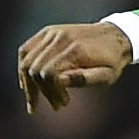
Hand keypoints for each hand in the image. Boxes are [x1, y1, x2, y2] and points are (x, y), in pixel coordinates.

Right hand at [16, 23, 133, 112]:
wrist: (115, 36)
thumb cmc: (112, 60)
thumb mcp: (107, 75)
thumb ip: (84, 79)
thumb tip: (60, 82)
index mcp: (75, 50)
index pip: (49, 73)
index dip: (52, 92)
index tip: (64, 103)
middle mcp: (60, 38)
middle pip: (35, 68)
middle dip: (41, 91)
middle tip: (55, 106)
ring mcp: (51, 33)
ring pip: (26, 59)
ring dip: (27, 82)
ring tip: (34, 101)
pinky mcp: (47, 32)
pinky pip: (26, 50)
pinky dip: (24, 67)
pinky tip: (26, 84)